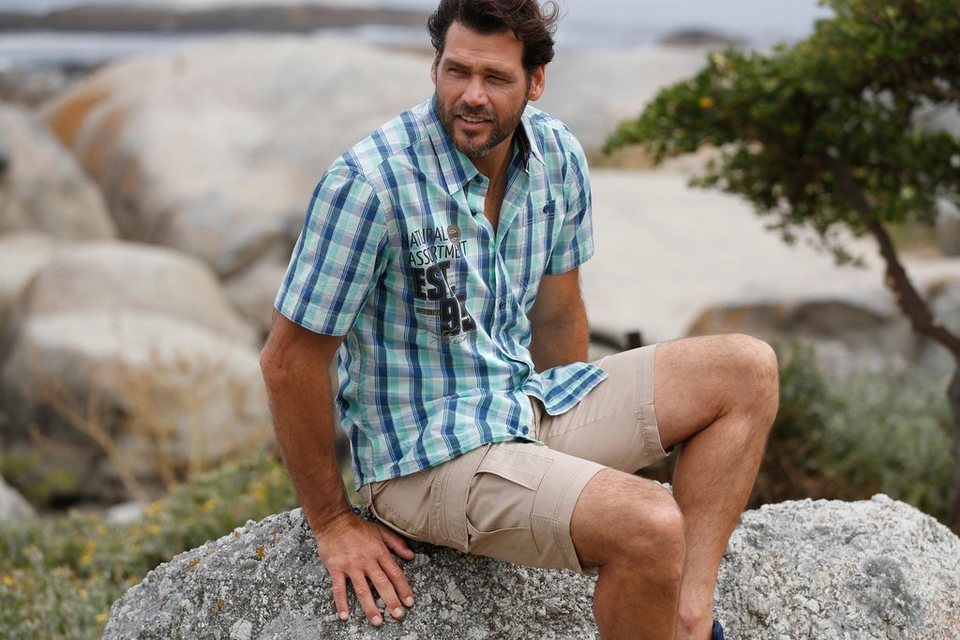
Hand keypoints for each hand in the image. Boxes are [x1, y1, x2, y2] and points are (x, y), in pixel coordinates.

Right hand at [313, 511, 415, 625]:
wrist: (333, 521)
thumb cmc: (358, 527)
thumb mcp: (381, 531)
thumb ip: (397, 543)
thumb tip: (411, 556)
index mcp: (379, 552)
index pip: (395, 573)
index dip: (403, 588)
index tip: (409, 602)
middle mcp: (367, 560)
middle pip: (382, 584)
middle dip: (391, 601)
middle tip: (398, 615)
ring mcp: (351, 565)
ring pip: (362, 590)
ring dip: (370, 607)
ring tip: (377, 621)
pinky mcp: (336, 568)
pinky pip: (339, 588)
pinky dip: (341, 603)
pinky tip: (345, 616)